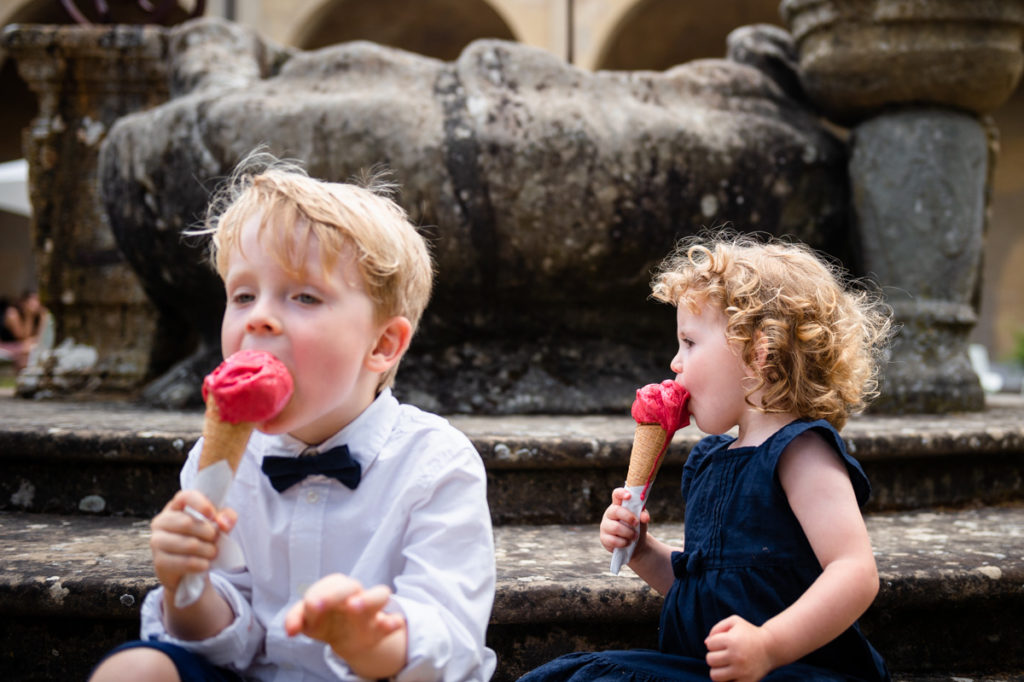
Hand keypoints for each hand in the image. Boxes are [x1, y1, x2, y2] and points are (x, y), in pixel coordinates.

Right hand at [149, 490, 236, 592]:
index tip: (213, 515)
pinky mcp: (159, 561)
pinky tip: (205, 564)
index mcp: (176, 506)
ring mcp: (157, 541)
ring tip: (212, 552)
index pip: (185, 497)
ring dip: (207, 550)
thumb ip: (226, 517)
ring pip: (188, 544)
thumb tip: (224, 523)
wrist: (189, 567)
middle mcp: (162, 521)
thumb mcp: (217, 523)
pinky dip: (199, 564)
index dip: (201, 504)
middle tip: (216, 539)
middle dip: (209, 533)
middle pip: (187, 523)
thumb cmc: (203, 538)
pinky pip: (183, 562)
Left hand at [284, 573, 404, 660]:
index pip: (330, 584)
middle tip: (320, 605)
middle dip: (337, 594)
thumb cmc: (324, 621)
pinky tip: (390, 624)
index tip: (310, 607)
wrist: (346, 638)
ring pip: (379, 595)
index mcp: (336, 589)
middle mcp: (355, 595)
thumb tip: (290, 630)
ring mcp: (370, 611)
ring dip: (369, 599)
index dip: (318, 594)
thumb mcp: (308, 620)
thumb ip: (295, 619)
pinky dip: (393, 622)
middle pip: (351, 585)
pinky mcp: (382, 627)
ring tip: (354, 607)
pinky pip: (394, 621)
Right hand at [599, 487, 649, 554]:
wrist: (636, 544)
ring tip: (635, 536)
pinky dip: (624, 543)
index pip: (616, 494)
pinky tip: (628, 543)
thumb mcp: (642, 519)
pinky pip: (613, 540)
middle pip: (616, 511)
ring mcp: (605, 526)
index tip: (629, 496)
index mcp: (618, 505)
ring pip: (616, 527)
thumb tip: (645, 517)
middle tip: (636, 524)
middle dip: (629, 517)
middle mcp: (609, 514)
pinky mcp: (604, 538)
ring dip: (629, 533)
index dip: (621, 493)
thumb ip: (643, 515)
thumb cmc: (637, 527)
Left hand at [705, 615, 775, 681]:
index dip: (715, 642)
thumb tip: (706, 643)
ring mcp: (742, 671)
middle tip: (725, 654)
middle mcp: (737, 656)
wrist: (771, 648)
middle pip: (710, 660)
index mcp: (732, 640)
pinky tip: (733, 672)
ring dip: (718, 670)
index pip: (710, 644)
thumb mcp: (734, 622)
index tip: (725, 642)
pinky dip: (727, 679)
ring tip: (725, 665)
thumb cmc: (749, 633)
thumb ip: (717, 628)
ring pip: (714, 675)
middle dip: (715, 656)